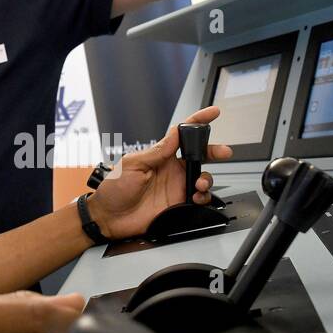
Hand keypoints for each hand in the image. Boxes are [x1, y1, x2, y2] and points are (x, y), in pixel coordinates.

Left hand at [88, 105, 232, 238]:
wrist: (108, 218)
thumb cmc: (113, 189)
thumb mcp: (132, 165)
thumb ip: (156, 151)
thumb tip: (174, 134)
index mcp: (160, 156)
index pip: (182, 135)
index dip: (198, 122)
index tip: (212, 114)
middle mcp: (171, 170)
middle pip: (199, 156)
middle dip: (214, 151)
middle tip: (224, 152)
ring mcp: (176, 187)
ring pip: (202, 178)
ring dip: (206, 179)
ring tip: (198, 183)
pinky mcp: (177, 205)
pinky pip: (198, 199)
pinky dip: (202, 197)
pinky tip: (196, 197)